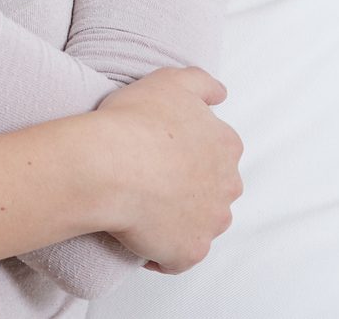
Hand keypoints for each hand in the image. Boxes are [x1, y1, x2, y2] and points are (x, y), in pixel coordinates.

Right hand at [94, 67, 242, 272]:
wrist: (110, 164)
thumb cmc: (136, 120)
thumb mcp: (171, 80)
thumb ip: (202, 83)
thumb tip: (221, 95)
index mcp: (227, 145)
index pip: (217, 151)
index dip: (188, 151)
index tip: (164, 151)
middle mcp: (228, 186)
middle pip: (214, 189)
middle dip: (191, 187)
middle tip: (153, 178)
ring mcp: (210, 223)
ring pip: (201, 223)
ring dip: (180, 219)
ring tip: (145, 207)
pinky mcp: (189, 253)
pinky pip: (178, 258)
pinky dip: (163, 253)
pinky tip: (141, 238)